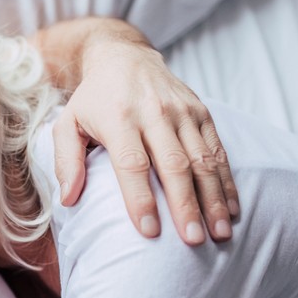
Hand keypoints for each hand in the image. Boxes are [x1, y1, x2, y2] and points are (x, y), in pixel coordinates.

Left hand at [53, 39, 238, 244]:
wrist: (124, 57)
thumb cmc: (93, 100)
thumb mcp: (67, 124)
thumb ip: (66, 161)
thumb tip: (68, 199)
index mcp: (119, 118)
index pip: (132, 164)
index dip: (141, 198)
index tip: (149, 232)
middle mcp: (154, 113)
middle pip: (173, 165)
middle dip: (185, 205)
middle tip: (192, 240)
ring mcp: (183, 112)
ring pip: (203, 160)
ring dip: (213, 199)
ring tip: (220, 233)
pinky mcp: (202, 112)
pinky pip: (218, 150)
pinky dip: (227, 181)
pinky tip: (232, 209)